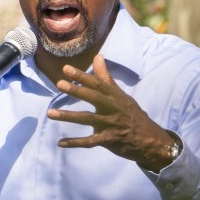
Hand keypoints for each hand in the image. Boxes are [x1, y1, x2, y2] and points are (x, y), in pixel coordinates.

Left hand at [47, 55, 177, 170]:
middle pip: (93, 97)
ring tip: (50, 113)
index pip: (97, 83)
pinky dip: (75, 143)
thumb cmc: (131, 114)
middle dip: (77, 90)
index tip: (66, 69)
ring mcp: (110, 124)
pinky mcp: (108, 140)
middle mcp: (112, 108)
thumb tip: (98, 56)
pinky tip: (60, 143)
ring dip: (68, 116)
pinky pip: (89, 142)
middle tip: (59, 84)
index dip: (82, 76)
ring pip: (87, 119)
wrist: (149, 140)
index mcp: (114, 96)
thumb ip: (106, 77)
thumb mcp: (121, 95)